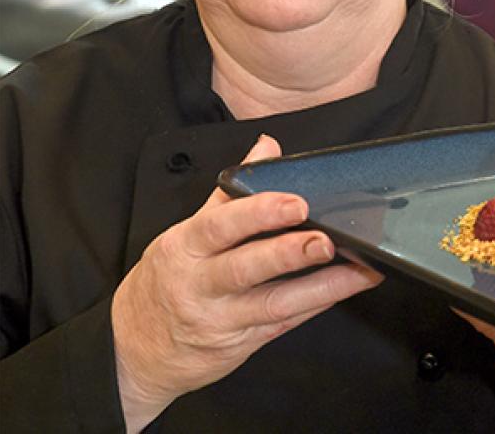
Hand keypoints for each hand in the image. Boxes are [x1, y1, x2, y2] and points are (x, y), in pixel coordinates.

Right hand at [112, 135, 382, 431]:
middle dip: (288, 253)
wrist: (136, 348)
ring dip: (320, 286)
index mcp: (185, 246)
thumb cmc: (169, 278)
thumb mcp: (188, 230)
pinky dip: (316, 305)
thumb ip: (232, 190)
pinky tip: (344, 289)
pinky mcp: (241, 344)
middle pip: (246, 267)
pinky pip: (283, 324)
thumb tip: (267, 147)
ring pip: (273, 303)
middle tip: (326, 239)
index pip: (220, 225)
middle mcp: (200, 284)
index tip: (296, 202)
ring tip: (358, 269)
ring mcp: (221, 319)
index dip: (259, 212)